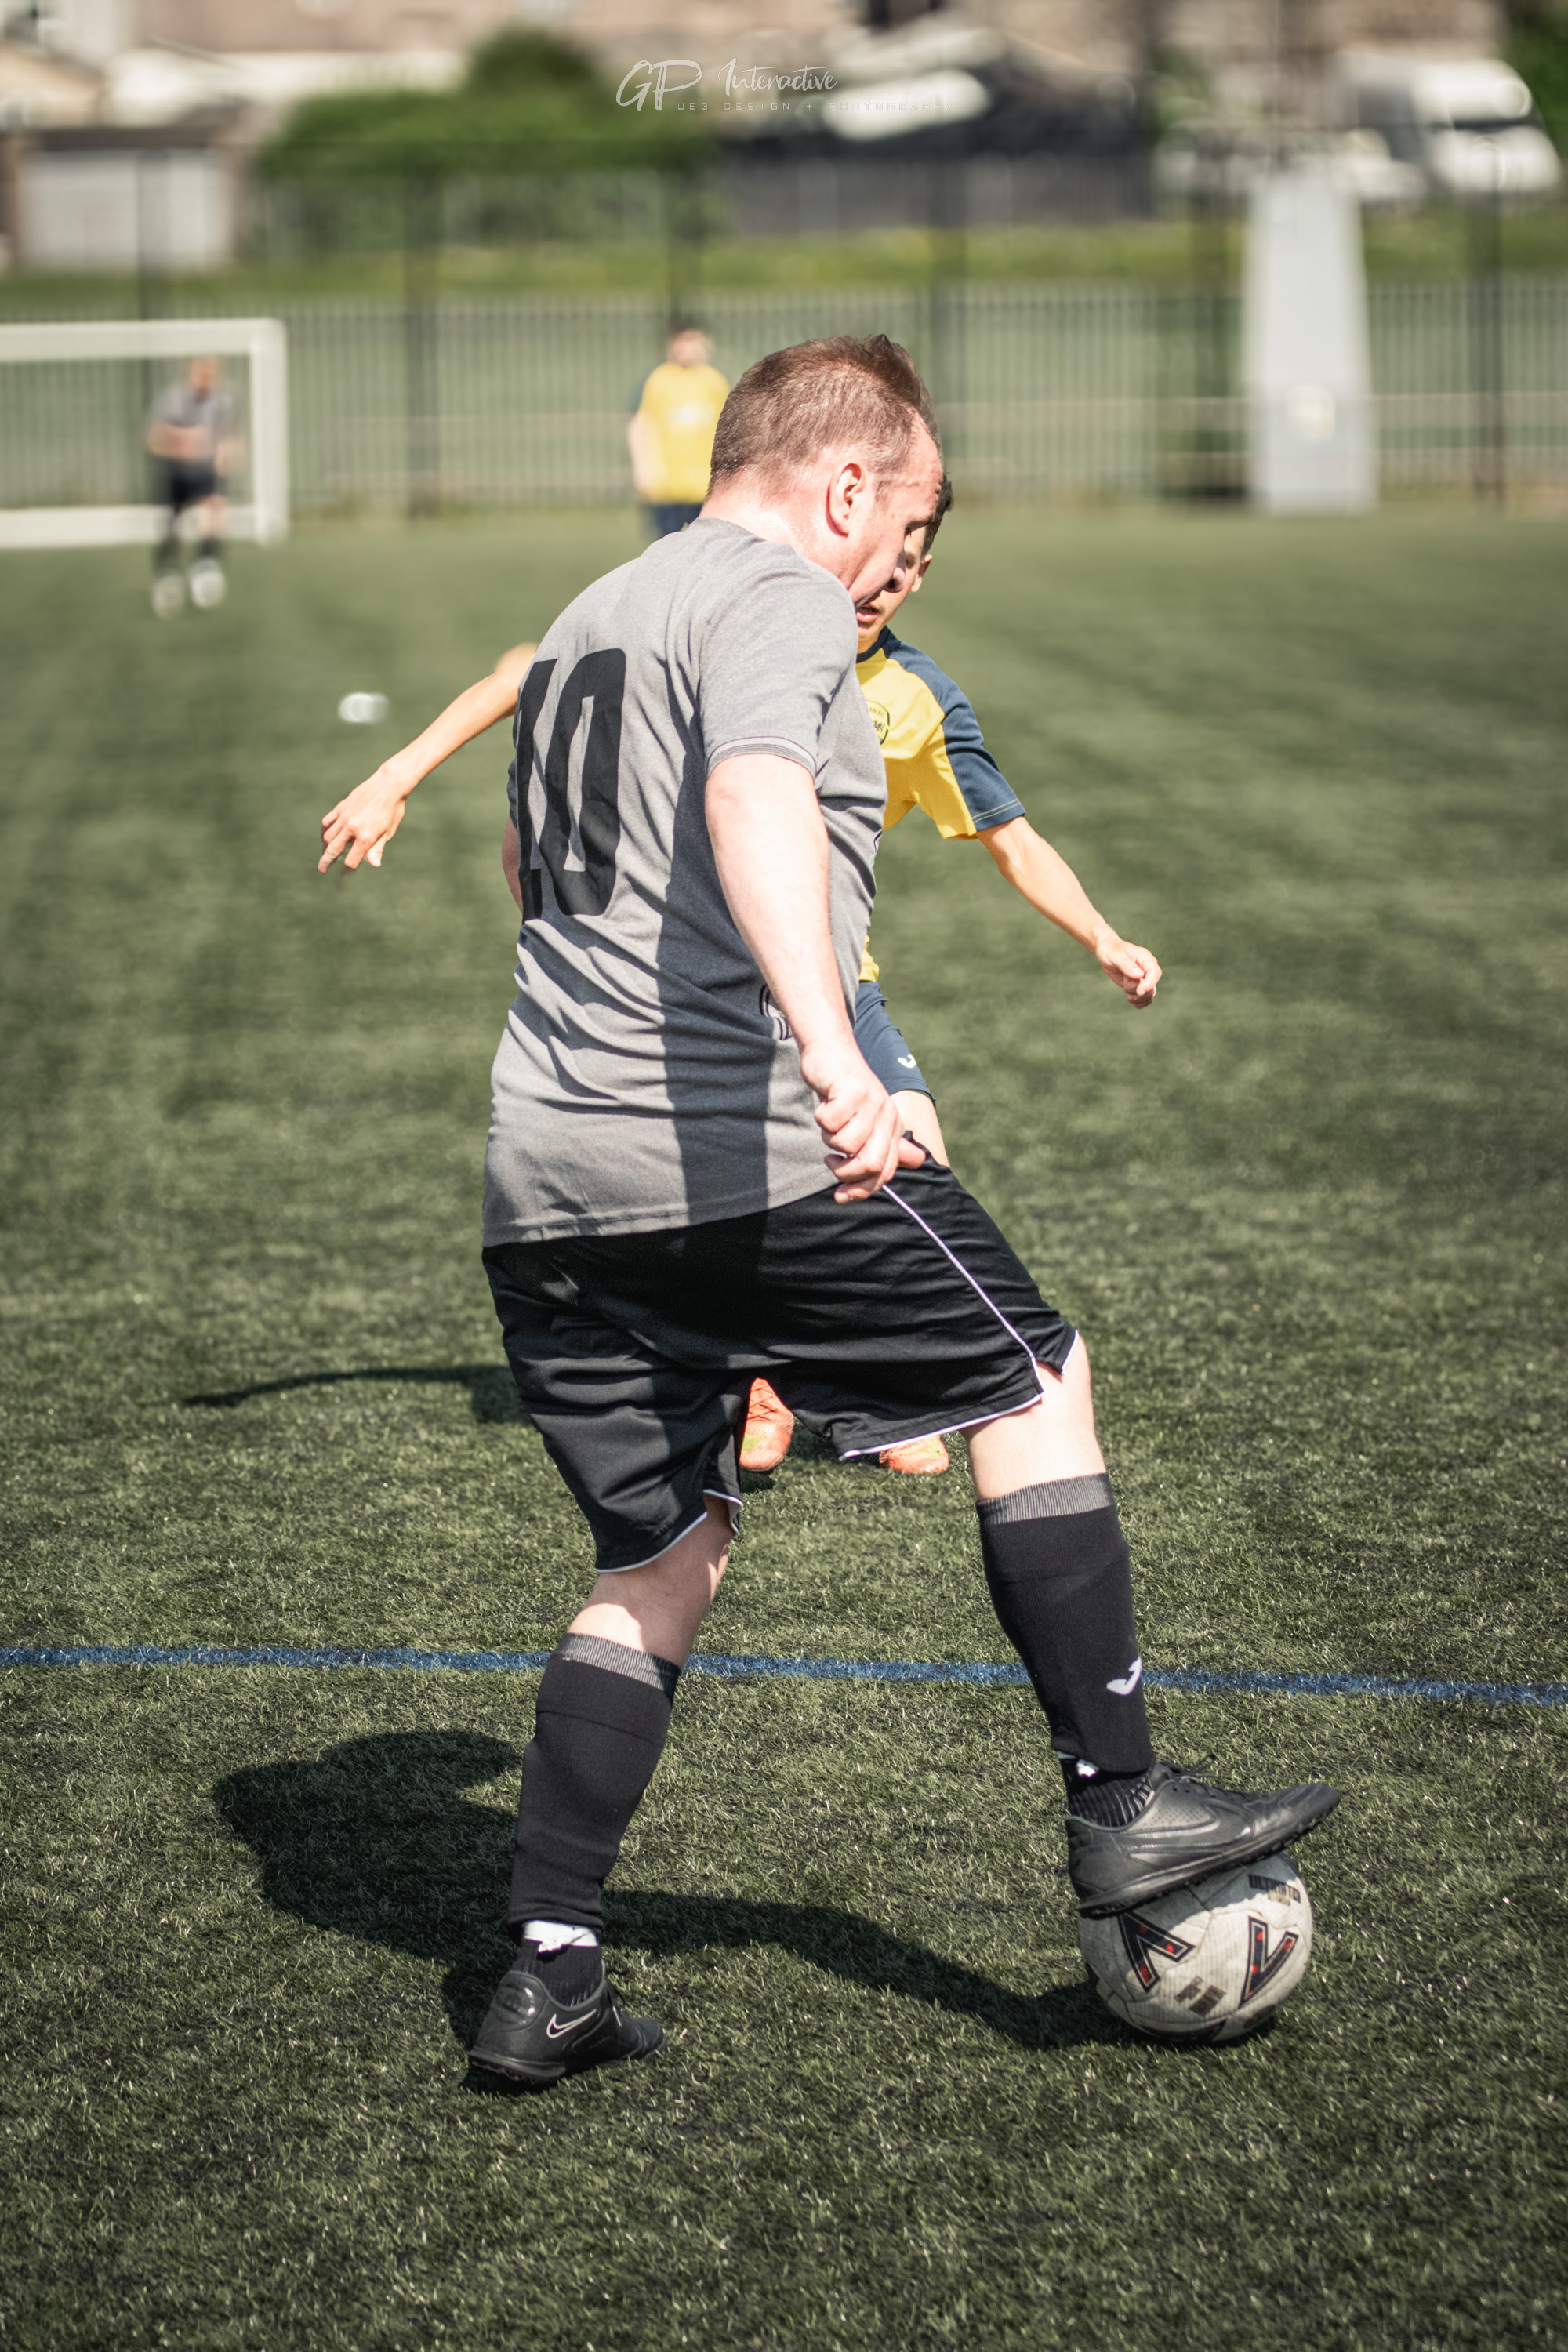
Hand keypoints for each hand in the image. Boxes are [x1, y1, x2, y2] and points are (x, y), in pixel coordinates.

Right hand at [318, 767, 409, 872]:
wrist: (388, 786)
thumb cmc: (392, 811)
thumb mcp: (388, 832)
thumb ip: (377, 849)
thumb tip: (374, 865)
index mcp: (366, 837)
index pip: (351, 860)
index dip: (348, 869)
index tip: (346, 872)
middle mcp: (352, 828)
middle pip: (334, 849)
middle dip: (326, 861)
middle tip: (322, 869)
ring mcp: (344, 817)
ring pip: (327, 836)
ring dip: (325, 847)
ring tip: (325, 854)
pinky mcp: (341, 808)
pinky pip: (327, 822)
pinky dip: (324, 831)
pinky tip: (325, 836)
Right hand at [803, 1042, 926, 1200]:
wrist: (831, 1052)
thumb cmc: (844, 1092)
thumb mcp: (867, 1119)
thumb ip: (888, 1143)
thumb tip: (918, 1161)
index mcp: (892, 1126)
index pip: (886, 1171)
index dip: (862, 1190)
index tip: (841, 1195)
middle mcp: (887, 1115)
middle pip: (871, 1163)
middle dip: (845, 1171)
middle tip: (831, 1161)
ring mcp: (871, 1102)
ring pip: (846, 1143)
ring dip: (829, 1137)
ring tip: (829, 1122)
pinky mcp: (852, 1090)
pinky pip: (830, 1122)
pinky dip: (821, 1117)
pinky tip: (825, 1105)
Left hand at [1095, 934, 1160, 1007]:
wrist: (1106, 952)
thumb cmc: (1111, 951)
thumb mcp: (1116, 956)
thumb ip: (1127, 965)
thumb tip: (1139, 975)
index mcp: (1145, 958)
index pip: (1155, 973)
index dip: (1149, 984)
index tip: (1138, 991)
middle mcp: (1148, 969)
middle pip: (1152, 988)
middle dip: (1138, 992)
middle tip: (1125, 984)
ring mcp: (1144, 978)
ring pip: (1148, 996)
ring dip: (1135, 997)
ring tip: (1124, 986)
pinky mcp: (1139, 986)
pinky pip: (1144, 999)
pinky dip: (1137, 1002)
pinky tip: (1128, 997)